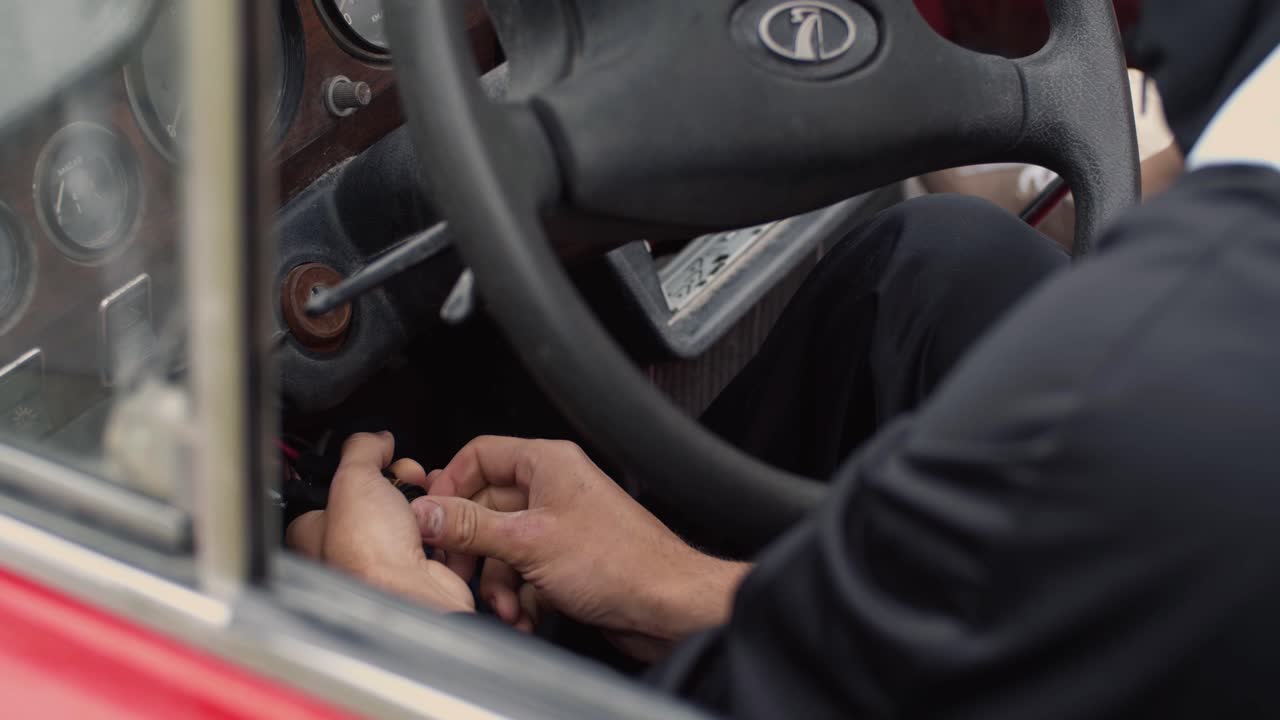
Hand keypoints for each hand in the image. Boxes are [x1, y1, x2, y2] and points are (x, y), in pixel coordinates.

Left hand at [286, 432, 473, 613]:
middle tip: (407, 477)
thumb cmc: (368, 556)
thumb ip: (361, 450)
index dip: (360, 468)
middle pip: (378, 498)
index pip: (335, 488)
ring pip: (408, 515)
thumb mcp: (353, 479)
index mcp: (315, 533)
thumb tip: (375, 438)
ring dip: (424, 501)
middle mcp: (349, 551)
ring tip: (428, 499)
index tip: (378, 457)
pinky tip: (441, 521)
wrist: (411, 595)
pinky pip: (433, 535)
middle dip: (399, 481)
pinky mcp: (420, 570)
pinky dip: (442, 524)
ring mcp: (387, 562)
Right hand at [417, 437, 749, 659]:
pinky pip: (524, 572)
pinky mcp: (567, 560)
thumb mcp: (528, 542)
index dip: (450, 486)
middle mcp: (554, 488)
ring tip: (505, 605)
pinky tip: (526, 615)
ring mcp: (560, 525)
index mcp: (547, 463)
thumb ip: (469, 527)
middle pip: (485, 508)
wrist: (667, 605)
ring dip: (497, 582)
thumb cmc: (622, 562)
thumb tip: (425, 513)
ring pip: (502, 547)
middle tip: (459, 573)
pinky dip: (519, 595)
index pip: (479, 456)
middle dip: (472, 549)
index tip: (432, 519)